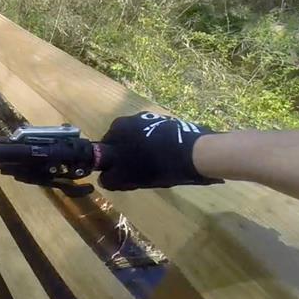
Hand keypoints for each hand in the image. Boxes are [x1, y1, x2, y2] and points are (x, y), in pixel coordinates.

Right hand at [98, 112, 223, 190]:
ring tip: (155, 163)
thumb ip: (111, 179)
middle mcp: (126, 120)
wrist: (194, 153)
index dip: (111, 163)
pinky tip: (165, 154)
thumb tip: (103, 179)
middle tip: (137, 171)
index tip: (121, 173)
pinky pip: (150, 133)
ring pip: (134, 136)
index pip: (104, 150)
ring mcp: (146, 118)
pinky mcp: (162, 120)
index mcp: (116, 131)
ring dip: (139, 147)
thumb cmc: (158, 167)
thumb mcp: (129, 179)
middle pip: (118, 141)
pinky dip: (153, 142)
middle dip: (124, 154)